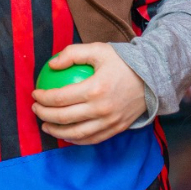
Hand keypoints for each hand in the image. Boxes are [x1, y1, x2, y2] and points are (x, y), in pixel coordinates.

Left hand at [32, 43, 146, 143]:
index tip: (36, 94)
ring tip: (46, 125)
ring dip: (56, 131)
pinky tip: (67, 133)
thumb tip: (51, 65)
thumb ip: (74, 53)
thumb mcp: (100, 50)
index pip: (59, 98)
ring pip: (75, 133)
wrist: (155, 75)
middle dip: (43, 114)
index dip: (42, 97)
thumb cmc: (125, 61)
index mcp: (95, 89)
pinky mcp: (116, 128)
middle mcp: (101, 109)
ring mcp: (109, 121)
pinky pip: (91, 139)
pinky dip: (75, 139)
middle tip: (36, 108)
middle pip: (63, 117)